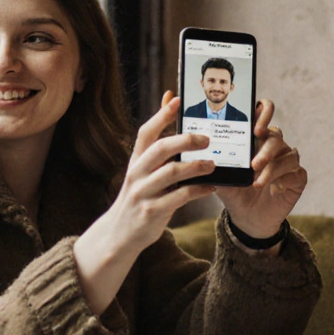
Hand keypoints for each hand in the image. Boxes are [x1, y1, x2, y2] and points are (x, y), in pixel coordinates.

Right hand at [73, 92, 217, 312]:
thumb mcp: (143, 170)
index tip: (177, 100)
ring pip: (171, 173)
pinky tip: (212, 187)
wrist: (119, 234)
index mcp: (136, 160)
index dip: (161, 115)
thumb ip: (157, 143)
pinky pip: (179, 197)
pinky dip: (198, 190)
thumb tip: (169, 100)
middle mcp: (137, 173)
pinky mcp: (152, 211)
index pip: (146, 133)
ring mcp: (143, 193)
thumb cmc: (140, 195)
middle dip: (185, 140)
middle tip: (207, 138)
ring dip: (195, 166)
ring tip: (213, 164)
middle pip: (160, 149)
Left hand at [215, 99, 306, 238]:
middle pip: (276, 135)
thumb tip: (193, 146)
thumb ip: (207, 158)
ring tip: (257, 183)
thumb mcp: (218, 176)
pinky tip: (274, 189)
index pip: (264, 111)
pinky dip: (283, 180)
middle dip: (266, 150)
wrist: (248, 219)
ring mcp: (287, 160)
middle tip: (254, 164)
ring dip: (272, 169)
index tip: (256, 128)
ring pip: (287, 154)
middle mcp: (274, 145)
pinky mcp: (297, 176)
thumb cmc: (233, 193)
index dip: (265, 111)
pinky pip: (296, 172)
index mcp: (255, 138)